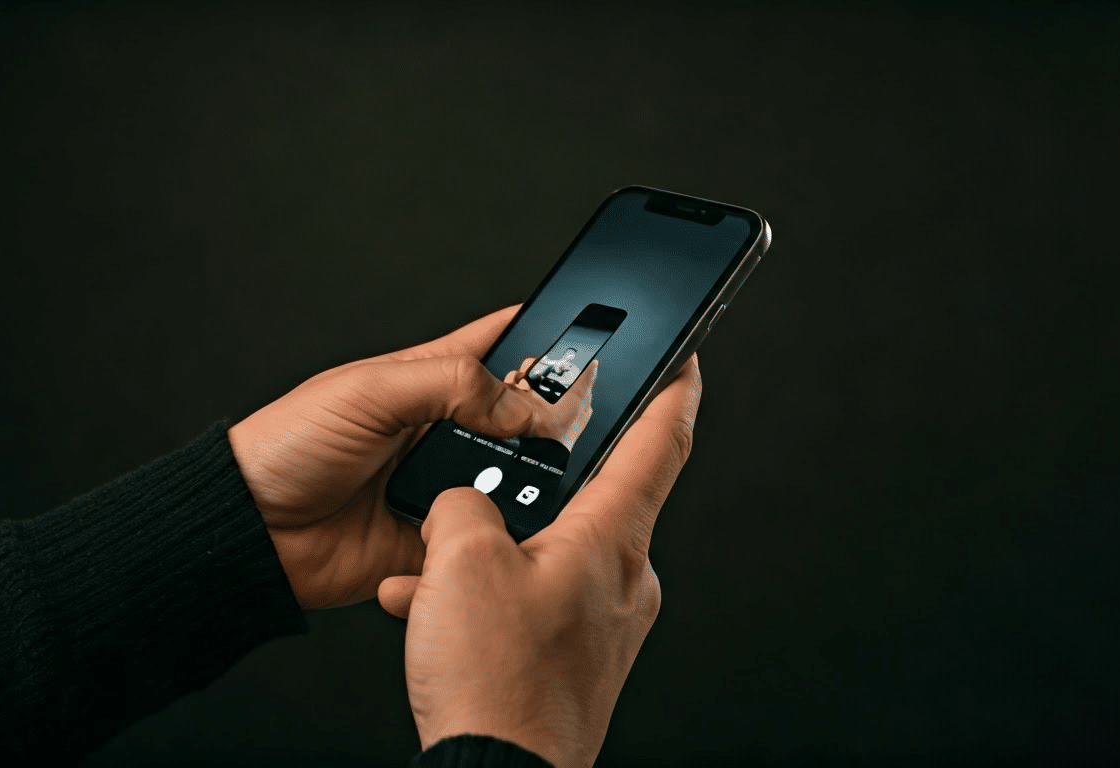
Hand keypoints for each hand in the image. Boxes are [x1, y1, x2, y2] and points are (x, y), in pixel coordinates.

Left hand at [228, 305, 541, 609]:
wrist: (251, 531)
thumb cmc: (288, 447)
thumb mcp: (370, 392)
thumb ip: (450, 386)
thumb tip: (520, 406)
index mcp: (425, 379)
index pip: (497, 343)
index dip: (540, 336)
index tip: (583, 339)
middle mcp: (441, 431)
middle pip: (520, 419)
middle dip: (547, 422)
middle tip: (566, 428)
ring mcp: (441, 485)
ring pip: (514, 481)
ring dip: (526, 483)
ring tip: (527, 481)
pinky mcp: (437, 539)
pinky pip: (485, 539)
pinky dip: (498, 537)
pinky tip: (500, 529)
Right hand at [378, 354, 700, 767]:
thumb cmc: (495, 682)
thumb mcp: (459, 559)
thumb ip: (463, 502)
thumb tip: (463, 507)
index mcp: (612, 540)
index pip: (662, 440)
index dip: (674, 387)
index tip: (685, 356)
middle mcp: (624, 580)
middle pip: (591, 497)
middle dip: (534, 481)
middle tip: (497, 470)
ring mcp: (605, 624)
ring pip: (547, 553)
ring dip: (487, 552)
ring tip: (434, 569)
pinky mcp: (580, 659)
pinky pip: (534, 601)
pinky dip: (486, 597)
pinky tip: (434, 609)